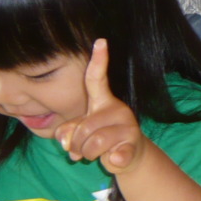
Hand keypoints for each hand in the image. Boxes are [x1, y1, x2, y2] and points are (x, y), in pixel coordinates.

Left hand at [54, 39, 143, 173]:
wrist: (128, 158)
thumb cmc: (100, 139)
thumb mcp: (79, 133)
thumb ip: (67, 132)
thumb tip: (69, 143)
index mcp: (103, 102)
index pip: (97, 79)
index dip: (98, 60)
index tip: (100, 40)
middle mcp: (118, 109)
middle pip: (83, 127)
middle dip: (76, 144)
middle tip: (82, 149)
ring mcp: (128, 127)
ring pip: (93, 143)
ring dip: (86, 155)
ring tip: (93, 154)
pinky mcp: (133, 144)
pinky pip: (116, 154)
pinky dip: (112, 160)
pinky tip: (114, 159)